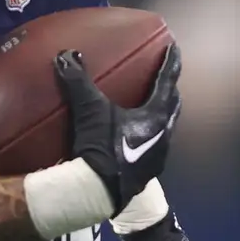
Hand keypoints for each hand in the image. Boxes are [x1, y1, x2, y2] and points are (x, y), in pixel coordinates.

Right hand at [55, 44, 180, 211]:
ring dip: (161, 114)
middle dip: (170, 89)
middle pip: (173, 105)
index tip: (175, 47)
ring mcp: (158, 157)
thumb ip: (78, 81)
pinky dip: (149, 136)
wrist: (99, 193)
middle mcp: (163, 135)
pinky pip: (154, 147)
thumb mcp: (89, 111)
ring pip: (166, 128)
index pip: (167, 81)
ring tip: (151, 106)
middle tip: (164, 77)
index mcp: (156, 115)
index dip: (171, 62)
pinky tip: (136, 137)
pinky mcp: (146, 173)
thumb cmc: (101, 148)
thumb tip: (65, 55)